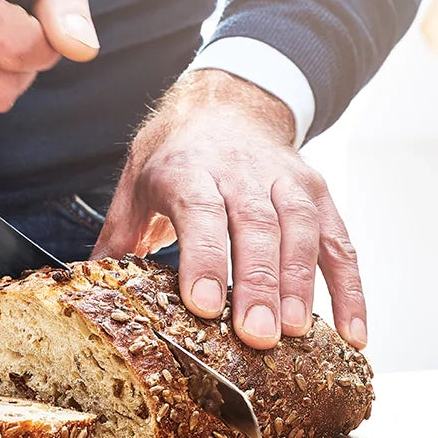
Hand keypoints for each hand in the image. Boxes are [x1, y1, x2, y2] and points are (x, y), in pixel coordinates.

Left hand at [92, 69, 367, 351]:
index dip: (204, 258)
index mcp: (189, 169)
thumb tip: (85, 289)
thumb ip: (117, 237)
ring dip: (302, 285)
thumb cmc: (178, 153)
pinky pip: (340, 244)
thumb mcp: (137, 183)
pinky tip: (352, 334)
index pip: (200, 211)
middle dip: (259, 283)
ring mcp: (286, 183)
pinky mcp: (318, 197)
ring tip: (298, 334)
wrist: (230, 102)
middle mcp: (242, 173)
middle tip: (257, 335)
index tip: (206, 305)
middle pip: (256, 227)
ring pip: (301, 231)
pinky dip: (350, 290)